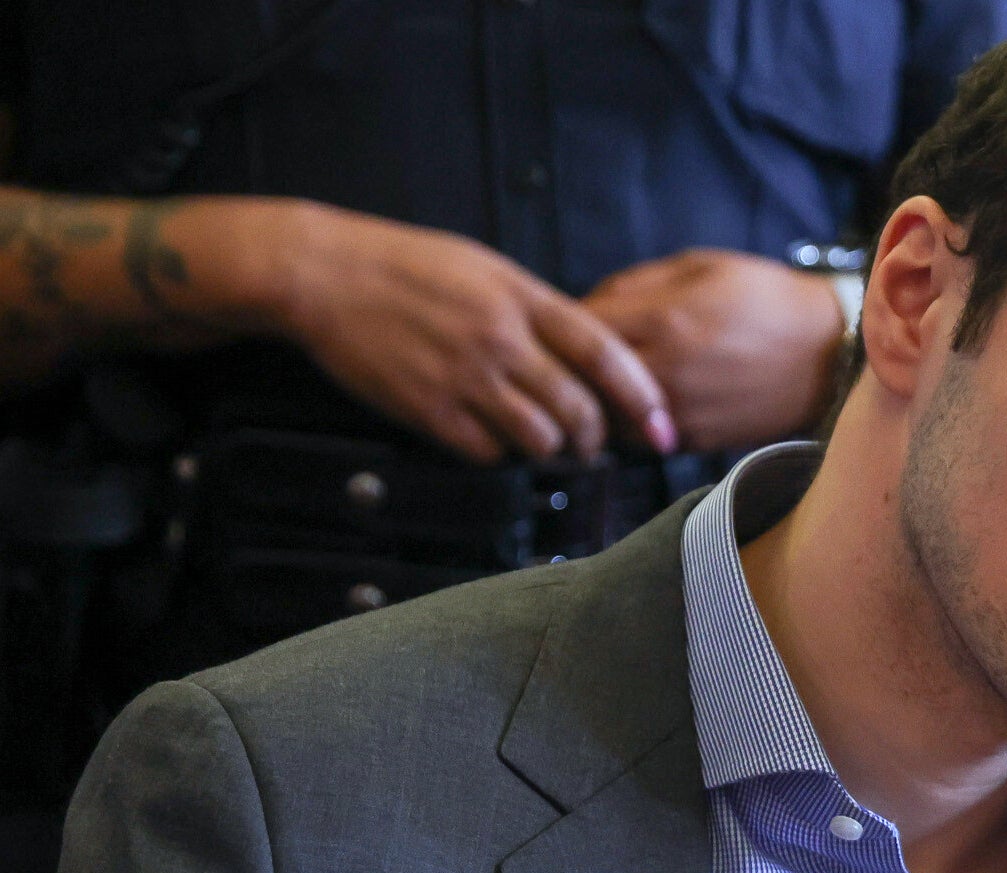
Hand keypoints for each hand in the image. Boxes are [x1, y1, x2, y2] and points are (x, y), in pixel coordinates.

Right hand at [268, 204, 677, 463]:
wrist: (323, 273)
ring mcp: (466, 377)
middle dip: (596, 438)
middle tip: (593, 445)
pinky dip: (500, 455)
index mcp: (523, 299)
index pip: (607, 356)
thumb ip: (538, 311)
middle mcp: (502, 340)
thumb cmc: (406, 265)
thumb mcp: (486, 269)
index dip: (644, 399)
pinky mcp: (429, 409)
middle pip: (580, 410)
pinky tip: (492, 440)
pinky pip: (488, 453)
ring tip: (545, 444)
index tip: (664, 426)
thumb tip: (587, 351)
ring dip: (551, 451)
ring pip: (540, 439)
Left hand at [583, 248, 847, 450]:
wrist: (829, 354)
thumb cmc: (766, 299)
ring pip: (603, 418)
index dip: (558, 326)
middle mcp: (667, 372)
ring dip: (591, 404)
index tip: (555, 323)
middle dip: (566, 371)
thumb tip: (585, 306)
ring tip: (591, 387)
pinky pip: (636, 438)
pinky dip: (624, 424)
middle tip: (558, 361)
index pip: (577, 330)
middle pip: (581, 382)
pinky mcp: (694, 441)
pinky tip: (630, 406)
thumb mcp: (700, 267)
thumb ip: (634, 285)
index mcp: (665, 320)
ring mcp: (680, 413)